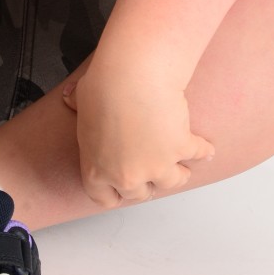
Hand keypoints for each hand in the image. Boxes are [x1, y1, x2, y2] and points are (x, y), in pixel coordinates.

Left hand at [61, 51, 215, 206]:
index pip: (104, 198)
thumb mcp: (80, 99)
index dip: (116, 194)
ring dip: (178, 173)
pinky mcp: (180, 149)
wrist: (131, 76)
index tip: (124, 190)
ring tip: (182, 167)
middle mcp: (126, 175)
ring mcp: (156, 166)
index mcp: (97, 168)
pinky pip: (196, 154)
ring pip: (172, 181)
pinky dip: (202, 150)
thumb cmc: (104, 85)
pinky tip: (206, 149)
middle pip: (140, 193)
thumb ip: (76, 105)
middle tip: (153, 173)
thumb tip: (68, 98)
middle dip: (148, 183)